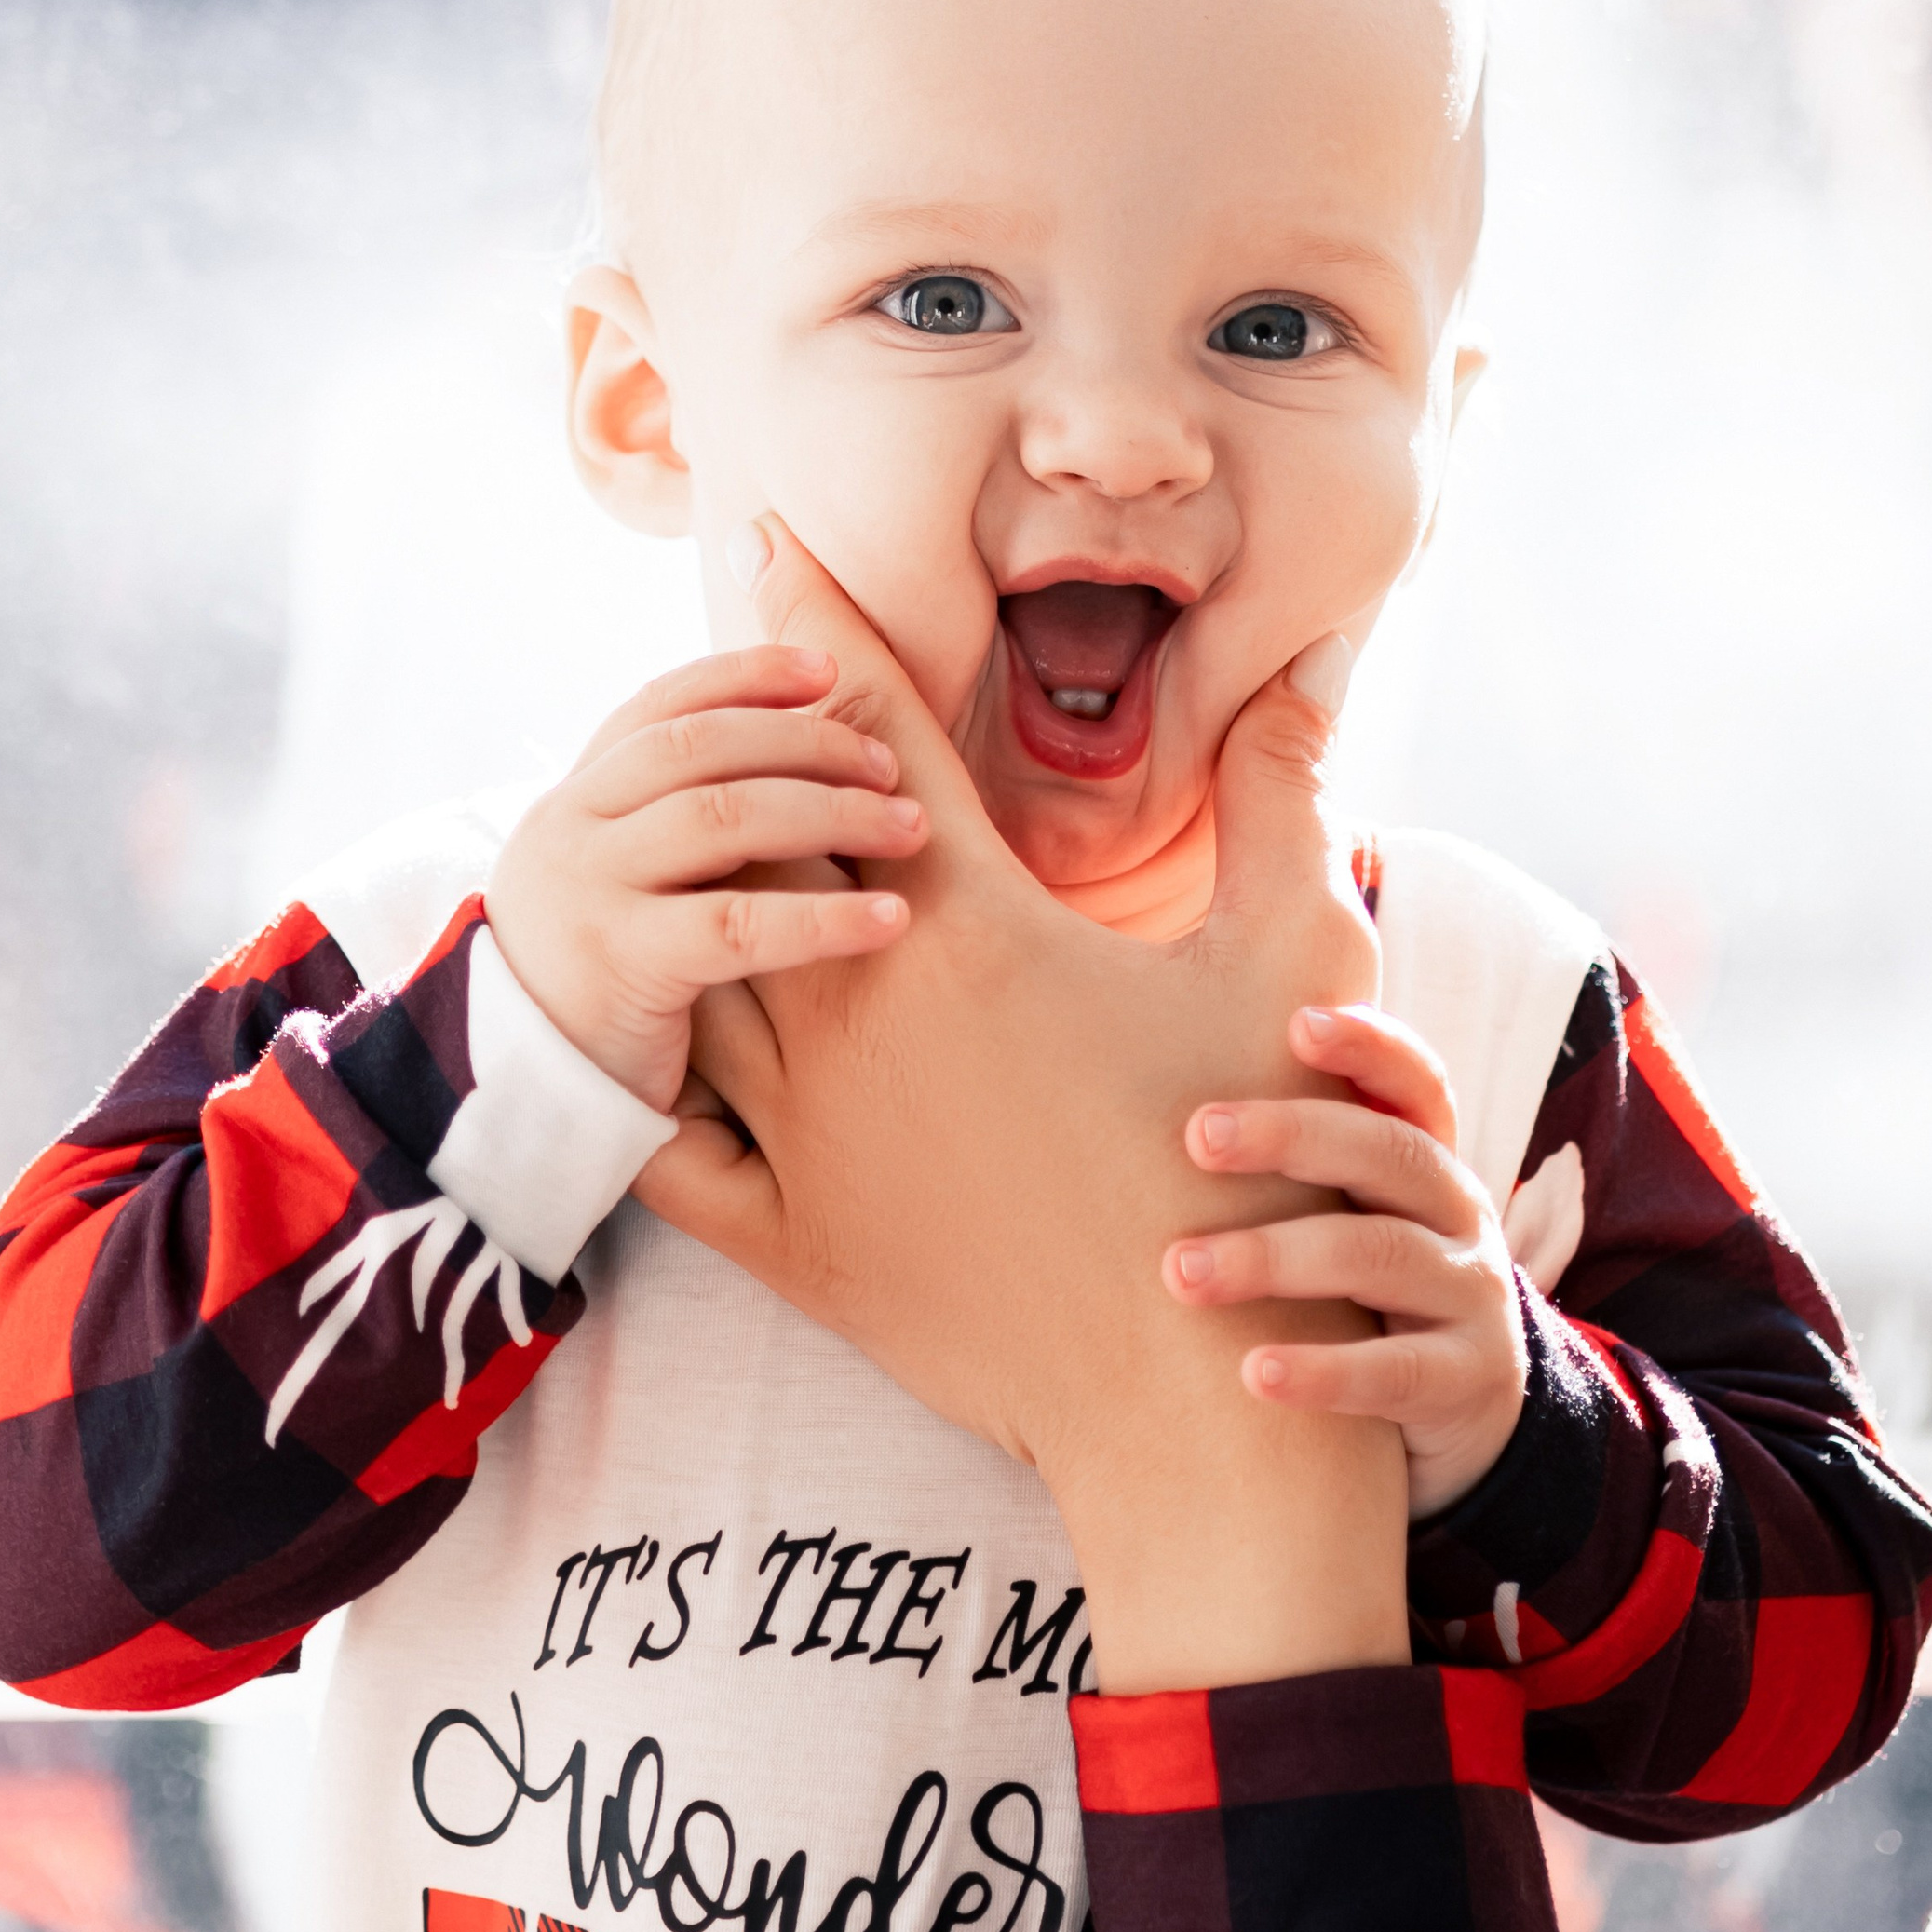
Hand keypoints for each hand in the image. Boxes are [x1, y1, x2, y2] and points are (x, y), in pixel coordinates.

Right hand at [483, 644, 927, 1110]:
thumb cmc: (598, 990)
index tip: (828, 671)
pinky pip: (739, 925)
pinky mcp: (619, 965)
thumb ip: (671, 825)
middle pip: (704, 747)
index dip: (748, 677)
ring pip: (725, 816)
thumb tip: (786, 757)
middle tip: (891, 769)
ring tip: (910, 831)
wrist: (517, 1099)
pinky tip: (889, 920)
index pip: (664, 704)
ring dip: (833, 813)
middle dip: (809, 744)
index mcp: (574, 798)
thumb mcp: (618, 886)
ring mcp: (588, 891)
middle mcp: (570, 827)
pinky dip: (824, 916)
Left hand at [638, 518, 1407, 1693]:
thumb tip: (1306, 675)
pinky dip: (644, 1069)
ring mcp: (806, 1128)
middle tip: (705, 668)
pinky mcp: (788, 1237)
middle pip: (760, 825)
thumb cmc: (1259, 1167)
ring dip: (689, 883)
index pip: (874, 730)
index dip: (822, 619)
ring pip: (705, 961)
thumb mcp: (1293, 962)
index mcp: (970, 926)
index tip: (769, 535)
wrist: (1192, 1396)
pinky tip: (626, 1027)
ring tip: (653, 818)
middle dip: (737, 740)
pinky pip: (669, 1139)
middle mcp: (860, 1005)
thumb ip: (1283, 803)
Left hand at [1163, 1000, 1526, 1519]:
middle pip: (1388, 1153)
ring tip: (1181, 1272)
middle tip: (1197, 1136)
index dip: (1368, 1045)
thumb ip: (1285, 1157)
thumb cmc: (1361, 1285)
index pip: (1414, 1081)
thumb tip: (1141, 1076)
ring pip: (1380, 1256)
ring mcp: (1471, 1294)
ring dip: (1275, 1258)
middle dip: (1292, 1136)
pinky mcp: (1467, 1380)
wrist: (1460, 1410)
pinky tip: (1253, 1371)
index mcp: (1422, 1156)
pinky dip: (1324, 1370)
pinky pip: (1397, 1371)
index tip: (1296, 1023)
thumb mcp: (1345, 1209)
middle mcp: (1457, 1210)